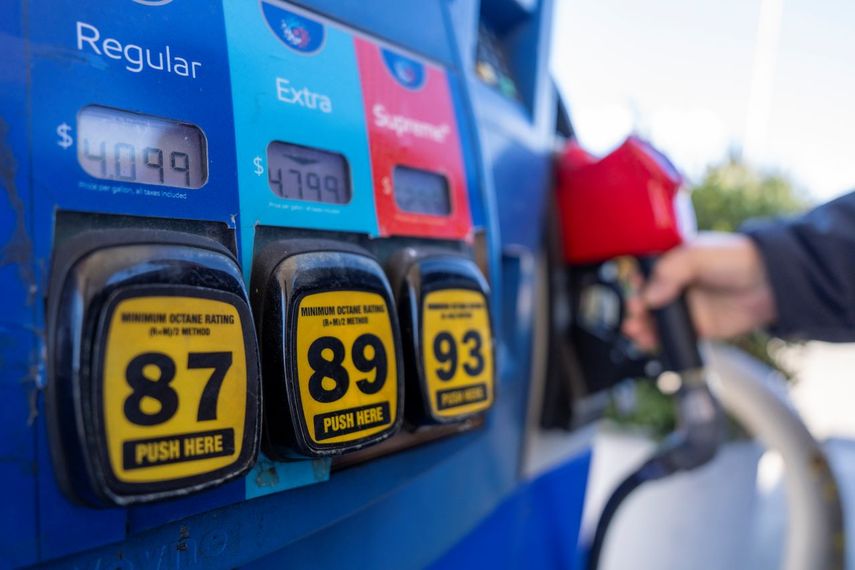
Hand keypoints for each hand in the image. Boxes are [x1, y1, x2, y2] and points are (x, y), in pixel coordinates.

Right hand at [622, 232, 776, 349]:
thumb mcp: (697, 254)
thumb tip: (649, 296)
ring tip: (635, 329)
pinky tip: (647, 340)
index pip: (646, 273)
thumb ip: (669, 271)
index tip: (634, 289)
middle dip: (636, 307)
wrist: (771, 283)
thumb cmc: (737, 259)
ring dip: (641, 326)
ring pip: (656, 320)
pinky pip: (673, 336)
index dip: (636, 282)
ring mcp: (688, 307)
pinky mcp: (698, 327)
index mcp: (675, 262)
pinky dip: (657, 341)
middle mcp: (678, 285)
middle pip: (647, 299)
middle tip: (635, 311)